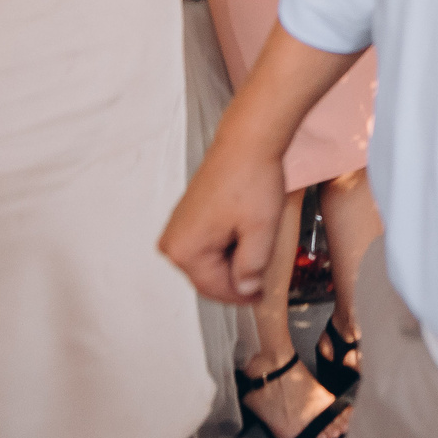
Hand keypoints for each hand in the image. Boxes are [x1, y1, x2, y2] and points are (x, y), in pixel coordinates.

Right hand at [159, 137, 287, 302]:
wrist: (247, 142)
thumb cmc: (252, 179)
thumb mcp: (260, 231)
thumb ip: (252, 268)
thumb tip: (245, 290)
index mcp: (185, 250)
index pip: (214, 289)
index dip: (242, 295)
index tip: (262, 296)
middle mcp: (173, 242)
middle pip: (209, 278)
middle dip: (237, 277)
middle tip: (264, 271)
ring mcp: (177, 229)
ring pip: (209, 262)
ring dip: (233, 261)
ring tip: (258, 242)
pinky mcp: (186, 219)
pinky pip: (207, 245)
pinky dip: (227, 246)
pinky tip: (246, 233)